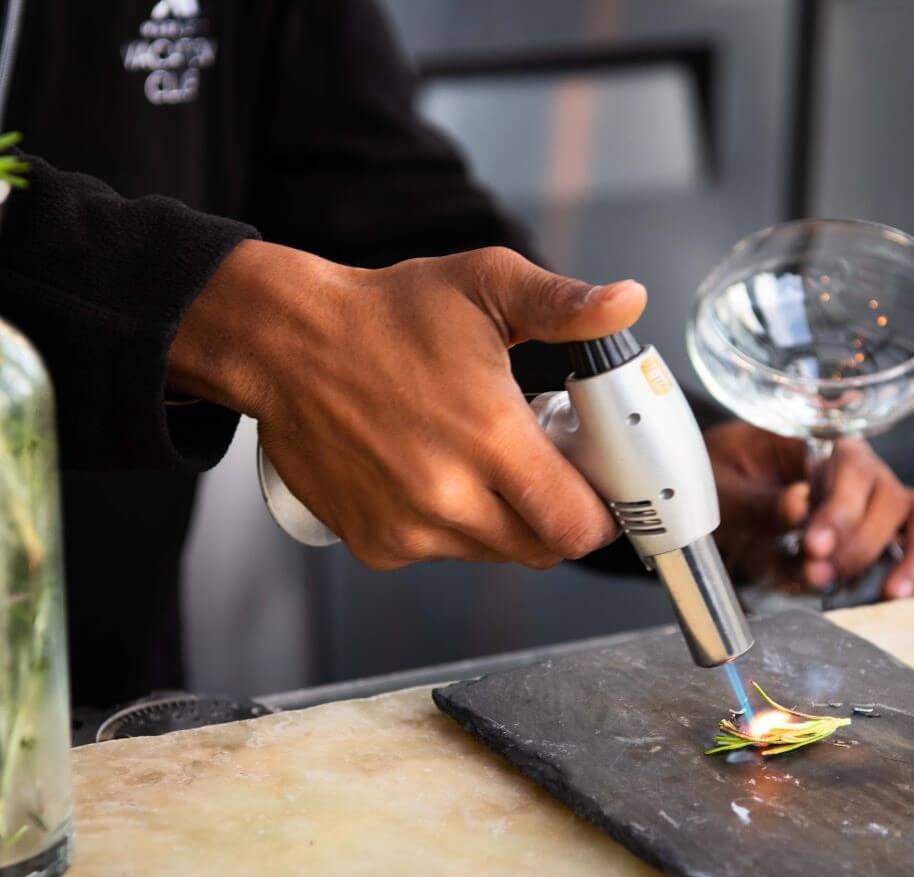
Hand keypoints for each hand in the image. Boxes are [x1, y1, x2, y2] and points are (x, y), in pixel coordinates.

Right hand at [168, 240, 646, 569]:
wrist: (285, 345)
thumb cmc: (385, 314)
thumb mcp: (484, 285)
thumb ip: (564, 303)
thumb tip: (628, 301)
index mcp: (490, 438)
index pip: (577, 526)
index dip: (602, 513)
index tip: (598, 485)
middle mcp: (449, 496)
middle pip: (542, 550)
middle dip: (557, 517)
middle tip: (543, 468)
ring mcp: (408, 528)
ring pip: (493, 554)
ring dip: (505, 521)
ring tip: (482, 462)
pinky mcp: (376, 543)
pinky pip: (440, 554)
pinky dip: (450, 527)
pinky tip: (433, 474)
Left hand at [704, 422, 913, 598]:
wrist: (716, 499)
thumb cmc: (720, 480)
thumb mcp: (723, 487)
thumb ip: (757, 499)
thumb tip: (799, 505)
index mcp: (818, 442)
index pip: (850, 465)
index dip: (841, 509)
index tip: (814, 546)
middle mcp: (855, 468)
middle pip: (888, 497)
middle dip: (859, 543)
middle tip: (818, 574)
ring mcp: (871, 500)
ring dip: (907, 558)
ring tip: (885, 594)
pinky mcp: (876, 533)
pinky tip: (902, 598)